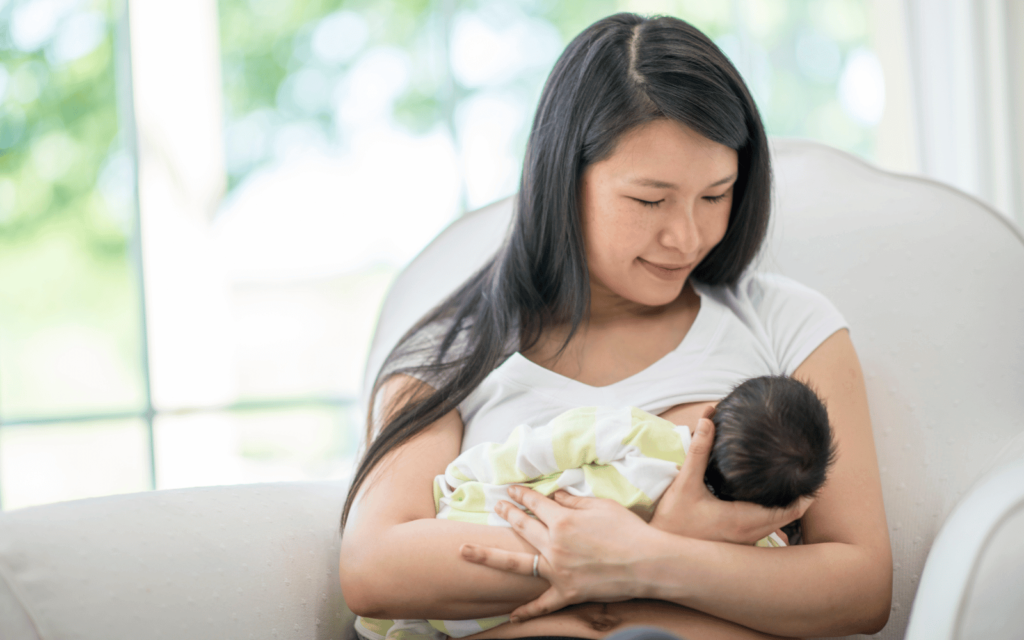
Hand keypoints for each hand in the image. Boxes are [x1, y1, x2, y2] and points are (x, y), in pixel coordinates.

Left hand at [459, 485, 647, 622]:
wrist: (648, 562)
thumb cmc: (629, 530)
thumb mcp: (602, 505)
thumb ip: (574, 501)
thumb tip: (556, 495)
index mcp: (563, 520)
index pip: (535, 504)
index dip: (522, 495)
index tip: (512, 490)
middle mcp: (554, 544)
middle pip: (522, 527)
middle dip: (507, 514)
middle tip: (495, 506)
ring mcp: (558, 570)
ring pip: (518, 563)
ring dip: (490, 556)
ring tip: (467, 550)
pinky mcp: (567, 592)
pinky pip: (543, 604)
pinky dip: (526, 611)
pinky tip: (510, 615)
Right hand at [650, 406, 813, 544]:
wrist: (660, 554)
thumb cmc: (672, 521)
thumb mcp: (685, 483)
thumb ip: (698, 451)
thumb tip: (707, 420)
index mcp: (743, 520)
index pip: (789, 511)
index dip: (805, 495)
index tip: (813, 476)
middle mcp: (748, 535)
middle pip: (787, 518)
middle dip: (799, 498)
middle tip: (805, 475)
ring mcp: (743, 544)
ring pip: (776, 526)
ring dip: (785, 509)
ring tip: (790, 486)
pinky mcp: (735, 547)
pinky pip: (763, 531)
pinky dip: (771, 517)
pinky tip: (763, 502)